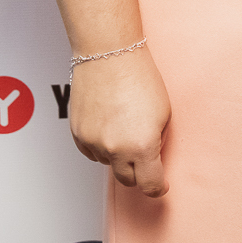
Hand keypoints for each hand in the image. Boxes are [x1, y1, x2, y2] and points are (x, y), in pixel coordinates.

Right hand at [69, 47, 171, 196]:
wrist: (109, 54)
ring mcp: (94, 143)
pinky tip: (108, 124)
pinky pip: (90, 152)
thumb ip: (157, 142)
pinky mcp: (78, 134)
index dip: (158, 188)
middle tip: (143, 157)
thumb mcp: (163, 113)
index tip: (160, 185)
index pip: (150, 184)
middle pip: (127, 180)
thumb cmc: (139, 77)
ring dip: (117, 154)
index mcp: (142, 146)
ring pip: (107, 163)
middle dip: (137, 172)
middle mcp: (116, 149)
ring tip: (123, 125)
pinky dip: (100, 145)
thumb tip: (152, 158)